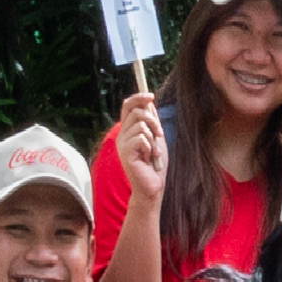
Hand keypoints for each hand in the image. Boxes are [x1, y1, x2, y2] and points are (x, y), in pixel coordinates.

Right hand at [111, 93, 166, 209]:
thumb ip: (152, 122)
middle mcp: (122, 134)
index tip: (151, 95)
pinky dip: (150, 148)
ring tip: (154, 153)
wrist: (153, 185)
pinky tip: (149, 158)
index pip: (127, 106)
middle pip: (135, 111)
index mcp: (128, 130)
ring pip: (140, 125)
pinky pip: (141, 139)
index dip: (138, 98)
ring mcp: (122, 143)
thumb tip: (150, 103)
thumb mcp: (156, 138)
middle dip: (153, 120)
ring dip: (154, 138)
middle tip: (160, 134)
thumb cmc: (155, 164)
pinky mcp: (125, 153)